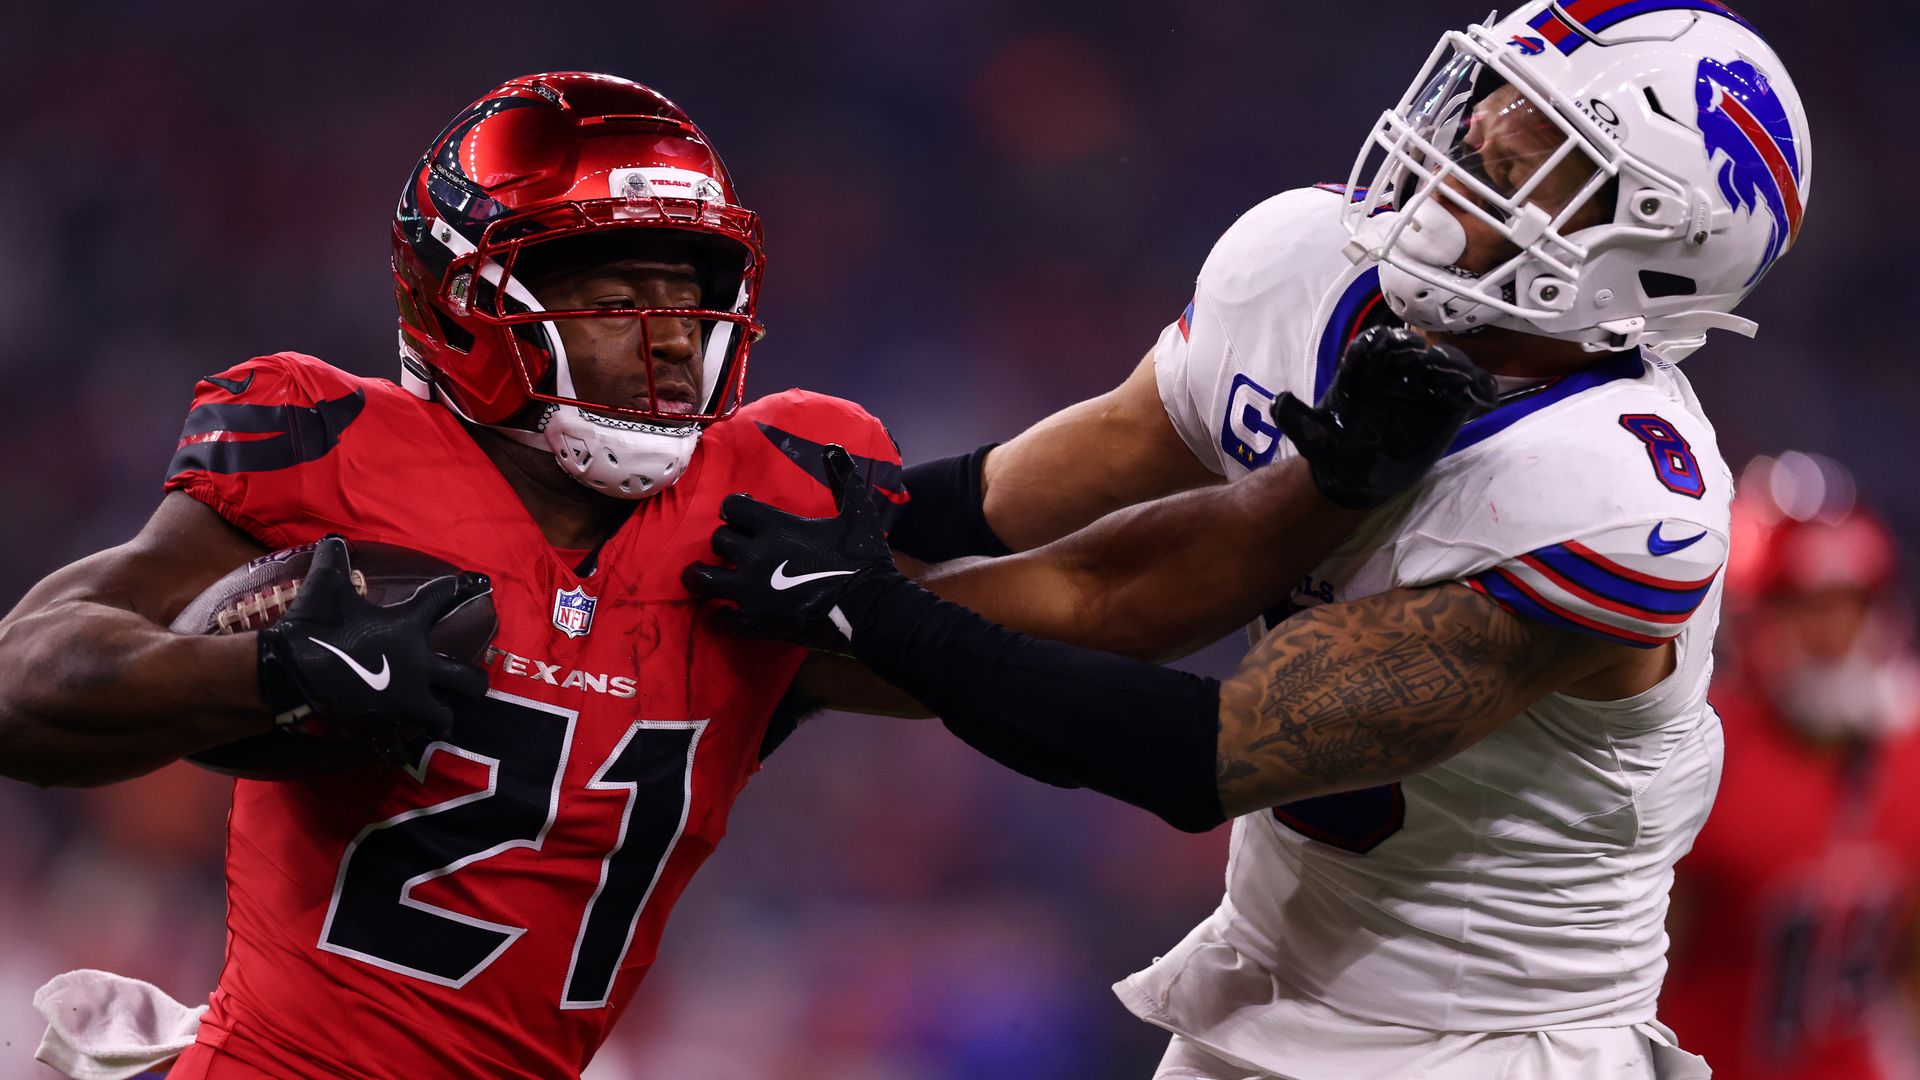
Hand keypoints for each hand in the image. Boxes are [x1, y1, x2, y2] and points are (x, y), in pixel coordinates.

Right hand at [256, 536, 491, 760]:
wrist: (292, 673)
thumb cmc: (315, 626)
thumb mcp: (324, 586)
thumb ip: (334, 562)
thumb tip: (333, 539)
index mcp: (407, 625)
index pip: (440, 599)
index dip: (453, 590)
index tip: (465, 585)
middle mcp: (418, 664)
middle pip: (466, 678)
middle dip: (474, 680)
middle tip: (470, 680)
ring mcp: (406, 698)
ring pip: (444, 716)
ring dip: (445, 716)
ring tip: (442, 715)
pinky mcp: (386, 723)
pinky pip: (407, 740)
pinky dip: (408, 742)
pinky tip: (407, 741)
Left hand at [682, 444, 896, 649]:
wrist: (871, 609)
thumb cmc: (863, 560)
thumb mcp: (857, 513)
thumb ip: (842, 478)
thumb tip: (832, 446)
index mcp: (777, 527)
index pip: (732, 507)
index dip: (735, 509)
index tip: (743, 514)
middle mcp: (756, 556)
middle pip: (718, 540)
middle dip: (724, 541)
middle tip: (734, 547)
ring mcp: (752, 591)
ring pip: (703, 579)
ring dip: (702, 576)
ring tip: (707, 577)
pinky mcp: (756, 621)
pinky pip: (723, 619)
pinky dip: (724, 616)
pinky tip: (729, 613)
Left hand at [1272, 326, 1495, 508]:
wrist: (1357, 479)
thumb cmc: (1336, 456)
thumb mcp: (1314, 441)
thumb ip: (1299, 421)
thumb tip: (1278, 401)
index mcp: (1361, 377)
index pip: (1371, 348)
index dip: (1381, 346)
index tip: (1391, 349)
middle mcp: (1393, 377)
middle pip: (1411, 350)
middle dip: (1420, 353)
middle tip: (1430, 363)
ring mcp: (1420, 390)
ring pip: (1440, 366)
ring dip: (1451, 368)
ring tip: (1457, 380)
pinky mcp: (1443, 409)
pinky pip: (1464, 392)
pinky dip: (1475, 390)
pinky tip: (1481, 397)